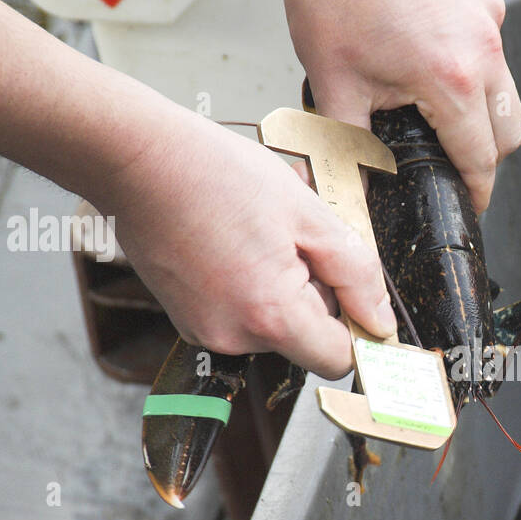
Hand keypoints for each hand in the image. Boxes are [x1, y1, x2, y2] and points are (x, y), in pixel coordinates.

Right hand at [95, 108, 396, 379]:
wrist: (139, 159)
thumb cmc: (217, 175)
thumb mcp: (310, 214)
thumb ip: (356, 274)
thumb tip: (381, 321)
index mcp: (270, 316)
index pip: (338, 359)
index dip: (356, 327)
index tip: (353, 291)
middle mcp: (234, 338)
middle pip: (306, 342)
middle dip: (316, 297)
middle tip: (296, 241)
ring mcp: (205, 333)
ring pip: (275, 328)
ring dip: (284, 290)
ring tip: (261, 237)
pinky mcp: (188, 322)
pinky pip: (243, 318)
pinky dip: (252, 289)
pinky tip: (237, 246)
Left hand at [275, 0, 520, 211]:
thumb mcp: (333, 84)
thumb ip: (343, 152)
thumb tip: (339, 198)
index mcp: (452, 79)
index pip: (482, 159)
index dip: (476, 192)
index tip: (469, 205)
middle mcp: (483, 48)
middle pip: (510, 131)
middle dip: (486, 156)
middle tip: (450, 163)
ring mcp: (489, 16)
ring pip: (505, 87)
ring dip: (480, 108)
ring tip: (432, 105)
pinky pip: (491, 45)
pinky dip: (470, 62)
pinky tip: (427, 52)